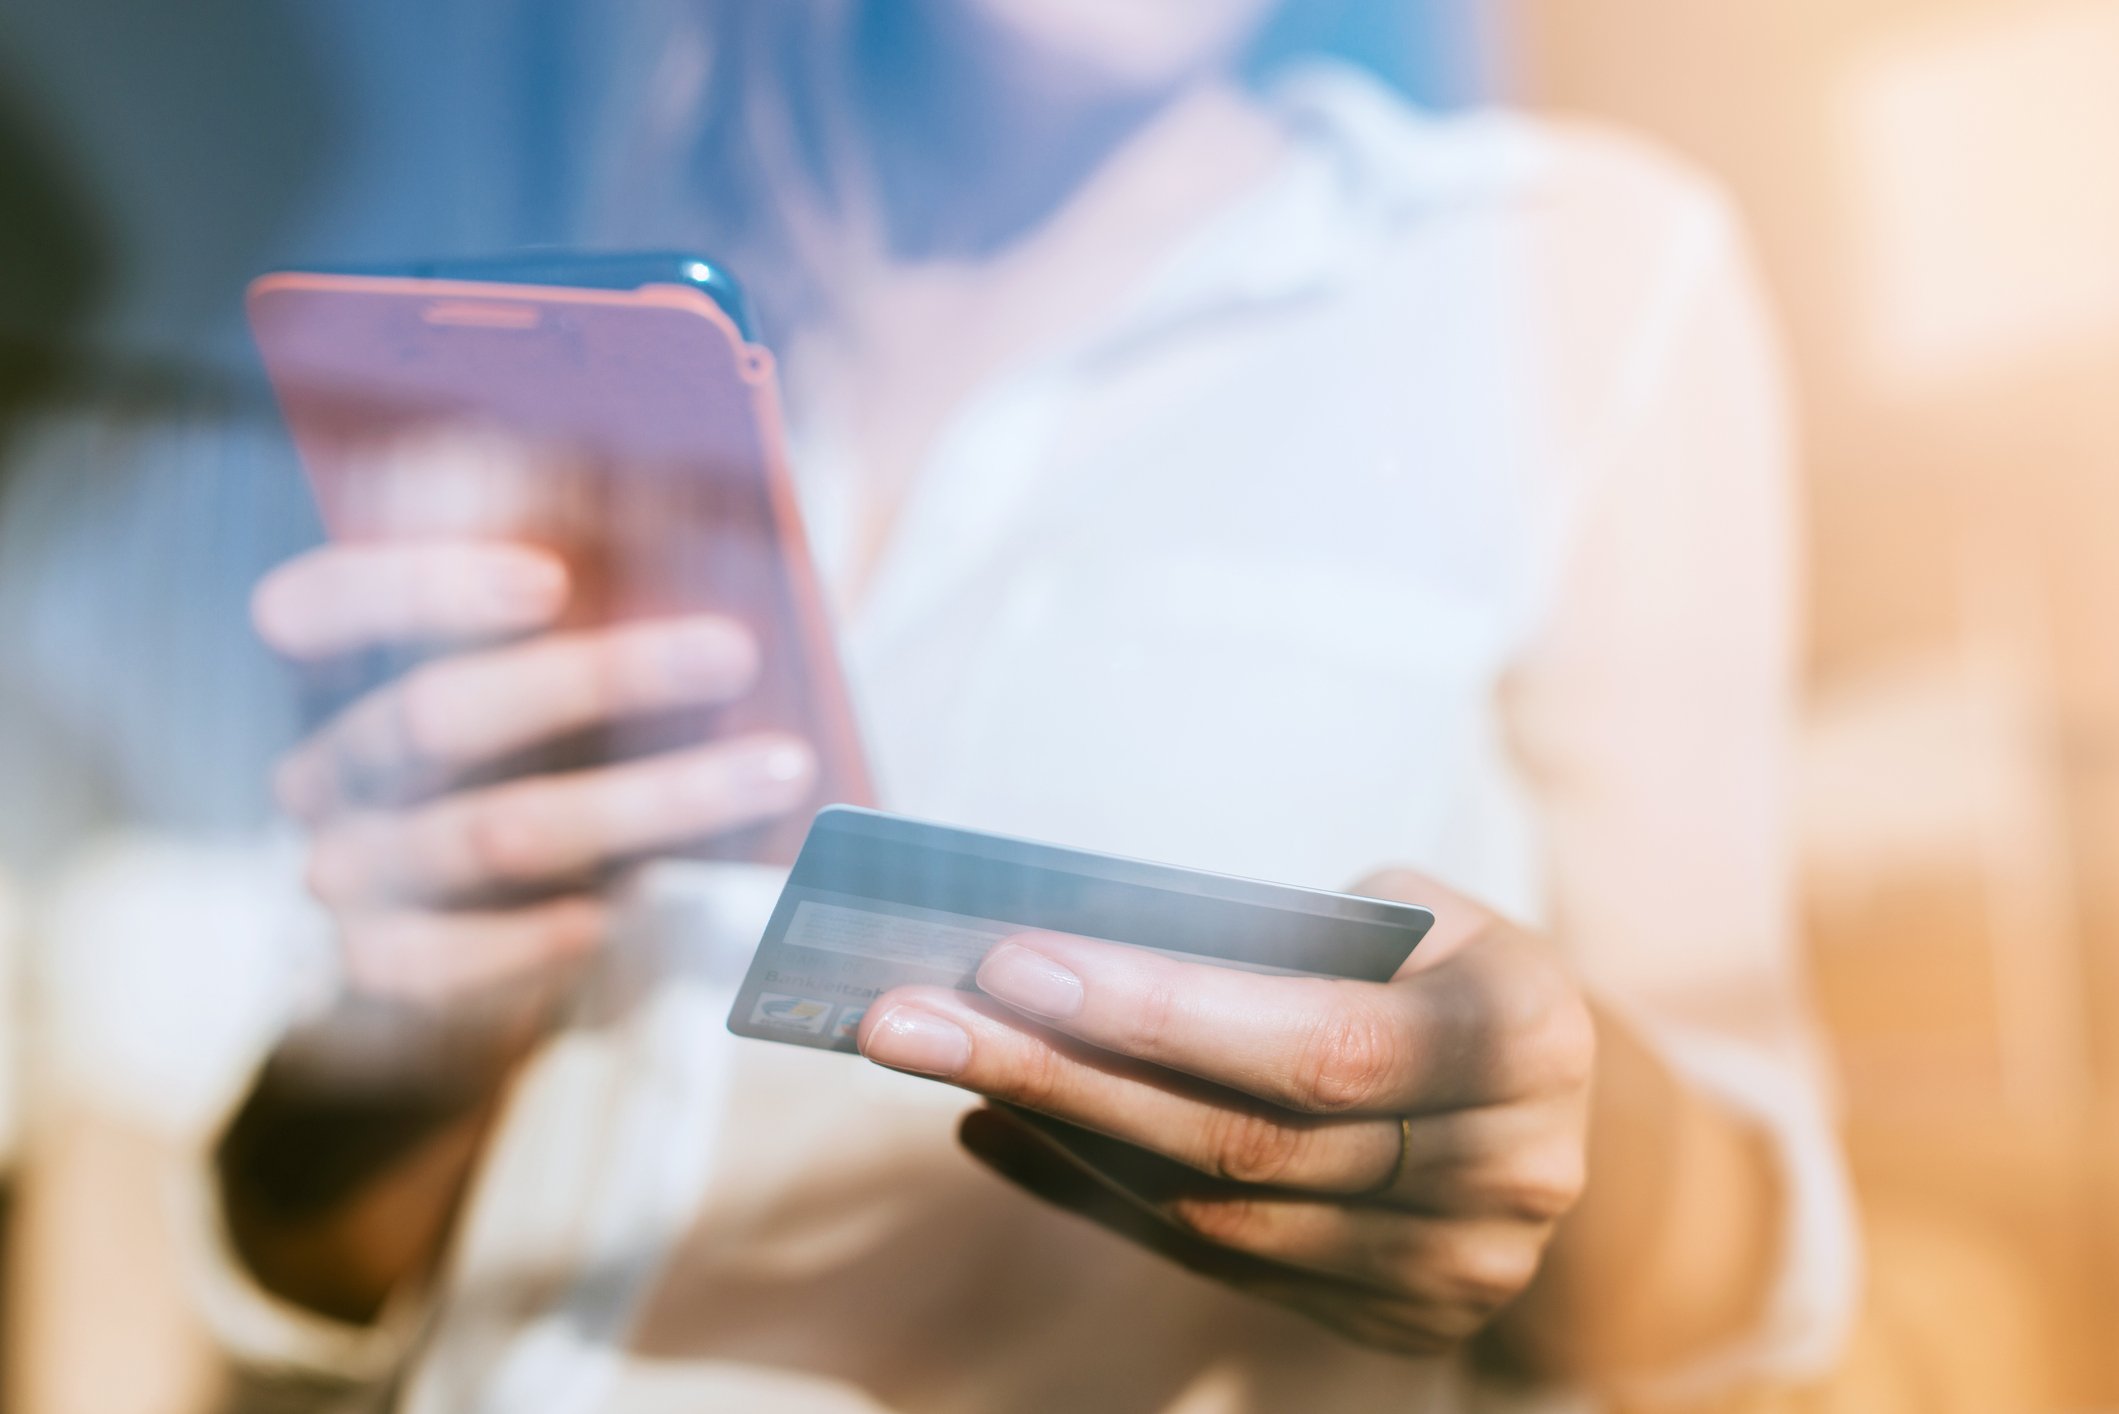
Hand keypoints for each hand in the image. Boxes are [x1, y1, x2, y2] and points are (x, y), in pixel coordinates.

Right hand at [254, 540, 816, 1004]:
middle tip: (734, 652)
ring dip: (651, 799)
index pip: (320, 602)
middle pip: (438, 711)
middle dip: (601, 676)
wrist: (478, 938)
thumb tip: (692, 528)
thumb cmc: (547, 751)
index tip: (554, 579)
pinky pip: (458, 957)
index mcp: (334, 665)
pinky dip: (546, 931)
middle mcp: (323, 766)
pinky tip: (627, 907)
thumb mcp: (553, 667)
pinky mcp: (381, 964)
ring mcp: (345, 870)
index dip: (422, 583)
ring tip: (778, 769)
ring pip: (499, 829)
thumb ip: (586, 592)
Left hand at [856, 871, 1594, 1356]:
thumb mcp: (1403, 913)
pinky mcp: (1394, 1319)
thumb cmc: (1445, 968)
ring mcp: (1454, 1270)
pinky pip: (1210, 1262)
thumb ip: (1275, 943)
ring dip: (1058, 1135)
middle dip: (1057, 1074)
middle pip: (1243, 1144)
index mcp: (1525, 1039)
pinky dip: (1094, 1193)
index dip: (1163, 1012)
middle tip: (905, 1019)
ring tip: (938, 1059)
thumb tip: (1067, 962)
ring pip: (1213, 1218)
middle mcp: (1508, 1175)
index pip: (1322, 1047)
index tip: (1009, 962)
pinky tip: (998, 1128)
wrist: (1555, 1102)